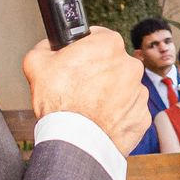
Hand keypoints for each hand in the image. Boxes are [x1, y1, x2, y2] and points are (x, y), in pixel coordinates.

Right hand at [24, 27, 148, 154]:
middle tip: (79, 86)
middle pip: (113, 64)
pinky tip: (100, 119)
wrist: (75, 142)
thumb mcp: (36, 63)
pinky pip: (130, 111)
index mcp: (109, 46)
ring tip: (88, 107)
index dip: (85, 48)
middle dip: (99, 72)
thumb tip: (49, 46)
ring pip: (124, 88)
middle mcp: (130, 66)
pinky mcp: (143, 116)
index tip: (78, 58)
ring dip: (109, 94)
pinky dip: (118, 114)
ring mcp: (140, 92)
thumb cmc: (58, 103)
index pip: (99, 37)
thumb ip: (45, 47)